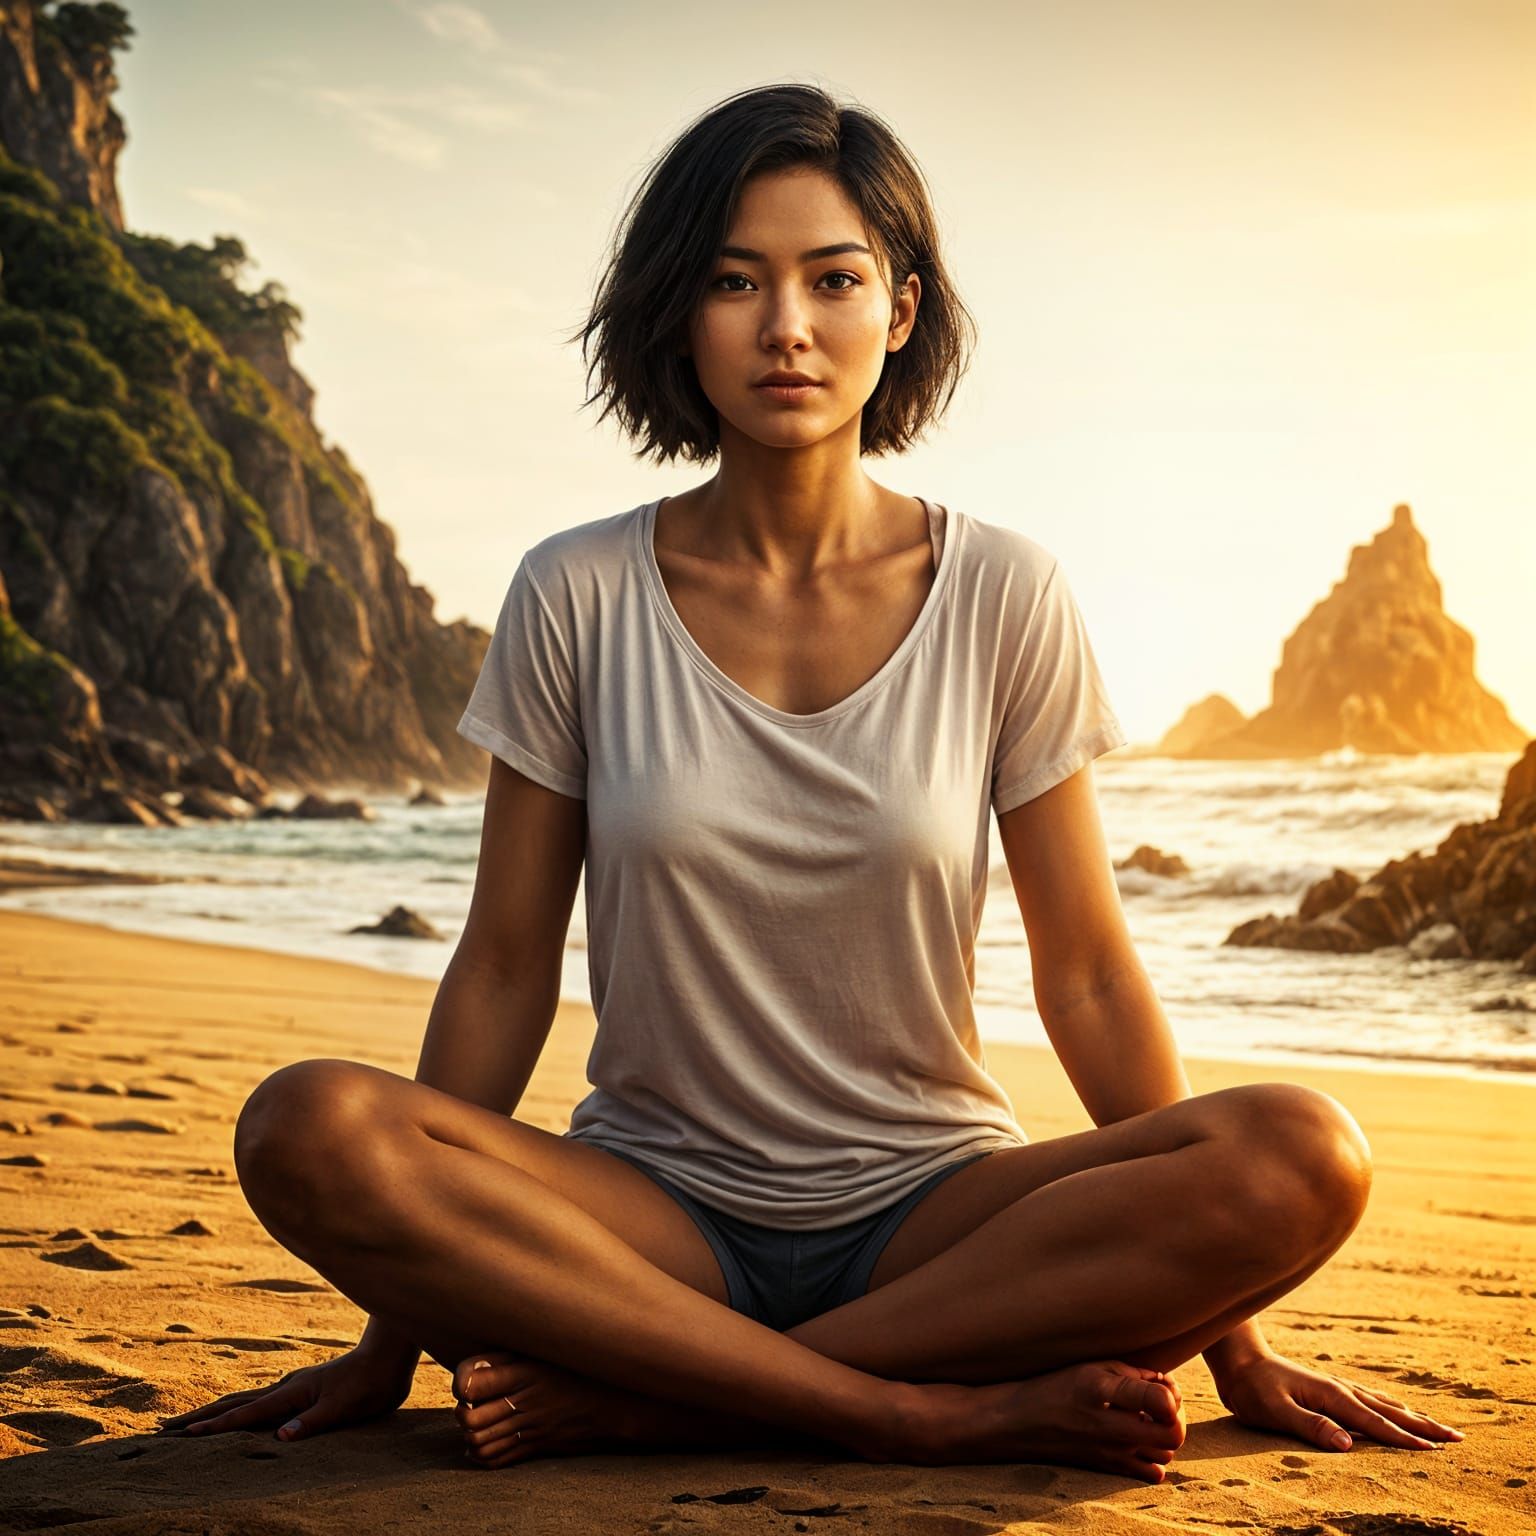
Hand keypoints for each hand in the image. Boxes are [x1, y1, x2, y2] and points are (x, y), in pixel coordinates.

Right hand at [153, 1346, 415, 1442]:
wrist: (388, 1357)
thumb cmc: (369, 1384)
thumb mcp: (344, 1408)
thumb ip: (313, 1422)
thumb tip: (281, 1437)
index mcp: (292, 1393)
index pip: (246, 1413)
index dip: (216, 1426)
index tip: (185, 1434)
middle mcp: (286, 1387)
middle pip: (234, 1402)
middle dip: (200, 1416)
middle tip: (164, 1428)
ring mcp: (292, 1387)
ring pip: (244, 1400)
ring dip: (215, 1411)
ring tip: (190, 1423)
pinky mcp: (301, 1389)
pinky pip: (260, 1402)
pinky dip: (238, 1409)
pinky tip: (237, 1415)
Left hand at [1213, 1348, 1465, 1452]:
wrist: (1237, 1359)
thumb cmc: (1252, 1388)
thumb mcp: (1275, 1410)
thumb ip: (1310, 1426)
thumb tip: (1346, 1444)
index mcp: (1332, 1397)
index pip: (1376, 1423)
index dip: (1405, 1439)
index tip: (1437, 1450)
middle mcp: (1340, 1389)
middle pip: (1390, 1411)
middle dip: (1423, 1426)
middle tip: (1457, 1438)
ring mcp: (1335, 1387)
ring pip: (1382, 1404)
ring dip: (1411, 1416)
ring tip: (1437, 1427)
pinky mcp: (1327, 1389)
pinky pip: (1368, 1400)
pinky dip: (1389, 1408)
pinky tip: (1395, 1411)